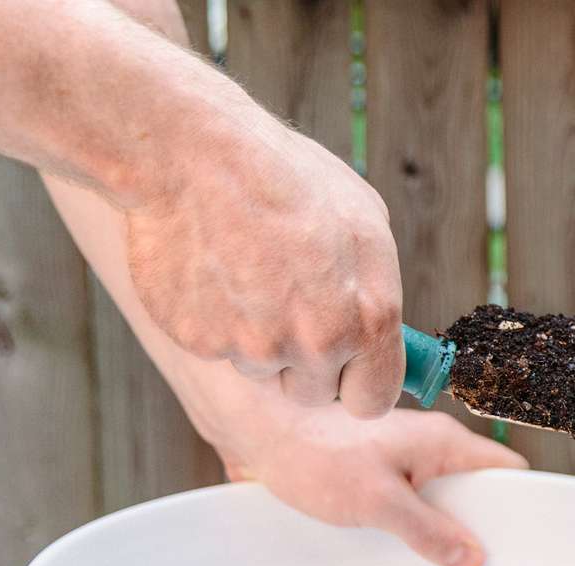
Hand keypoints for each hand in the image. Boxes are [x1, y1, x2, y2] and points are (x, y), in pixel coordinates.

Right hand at [124, 109, 404, 418]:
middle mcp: (317, 342)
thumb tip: (379, 332)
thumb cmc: (287, 178)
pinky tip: (212, 270)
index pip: (372, 401)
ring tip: (246, 271)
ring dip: (257, 338)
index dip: (357, 385)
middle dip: (303, 362)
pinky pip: (218, 349)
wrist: (195, 154)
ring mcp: (257, 346)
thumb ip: (375, 291)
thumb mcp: (365, 223)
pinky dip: (214, 322)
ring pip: (262, 370)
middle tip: (287, 304)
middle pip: (313, 392)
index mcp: (369, 318)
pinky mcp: (204, 343)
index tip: (347, 371)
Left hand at [216, 401, 528, 565]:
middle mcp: (429, 448)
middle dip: (481, 527)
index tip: (523, 541)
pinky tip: (406, 557)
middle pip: (478, 491)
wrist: (261, 438)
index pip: (507, 468)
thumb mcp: (379, 501)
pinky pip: (414, 509)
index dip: (523, 502)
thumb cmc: (314, 454)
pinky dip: (415, 532)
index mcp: (442, 442)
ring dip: (442, 533)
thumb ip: (428, 531)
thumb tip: (471, 557)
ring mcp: (405, 463)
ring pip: (444, 502)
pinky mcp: (380, 479)